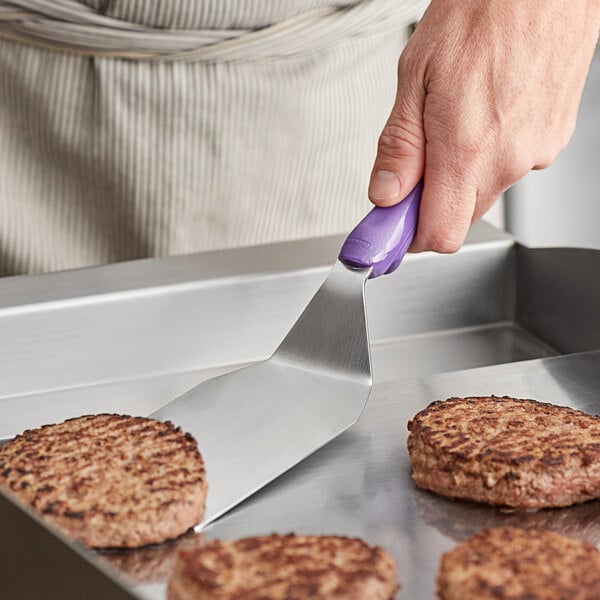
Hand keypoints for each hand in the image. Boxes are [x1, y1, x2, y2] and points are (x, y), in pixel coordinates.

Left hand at [368, 0, 599, 252]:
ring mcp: (536, 151)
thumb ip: (399, 147)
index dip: (411, 236)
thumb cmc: (484, 10)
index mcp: (466, 149)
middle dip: (432, 200)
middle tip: (417, 161)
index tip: (393, 225)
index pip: (440, 235)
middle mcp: (508, 159)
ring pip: (485, 190)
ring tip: (457, 118)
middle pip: (460, 216)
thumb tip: (385, 194)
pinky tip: (486, 111)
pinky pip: (511, 165)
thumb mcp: (416, 75)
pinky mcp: (553, 138)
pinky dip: (491, 152)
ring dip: (462, 172)